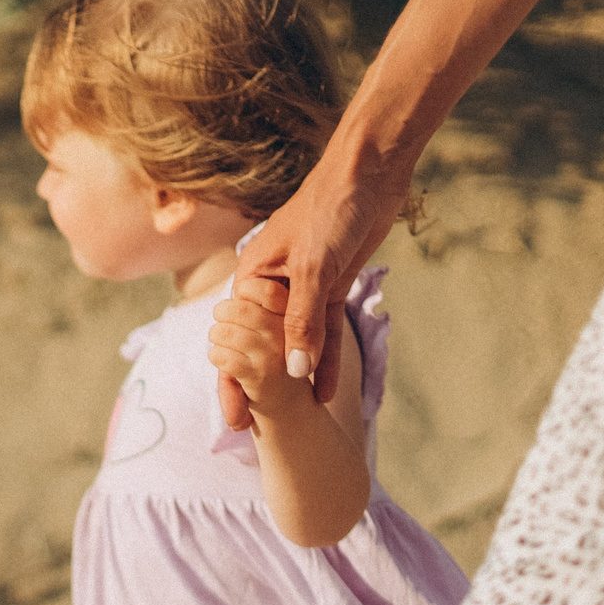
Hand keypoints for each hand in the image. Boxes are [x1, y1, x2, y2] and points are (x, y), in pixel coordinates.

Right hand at [219, 154, 412, 429]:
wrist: (369, 172)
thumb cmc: (330, 208)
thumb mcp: (313, 269)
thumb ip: (302, 323)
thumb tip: (293, 372)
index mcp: (251, 278)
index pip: (236, 340)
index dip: (233, 381)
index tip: (236, 420)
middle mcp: (271, 287)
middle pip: (260, 347)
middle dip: (257, 387)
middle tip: (253, 432)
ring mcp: (301, 288)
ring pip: (295, 343)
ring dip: (296, 379)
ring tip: (296, 419)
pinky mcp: (329, 286)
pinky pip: (324, 331)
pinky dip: (327, 358)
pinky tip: (327, 389)